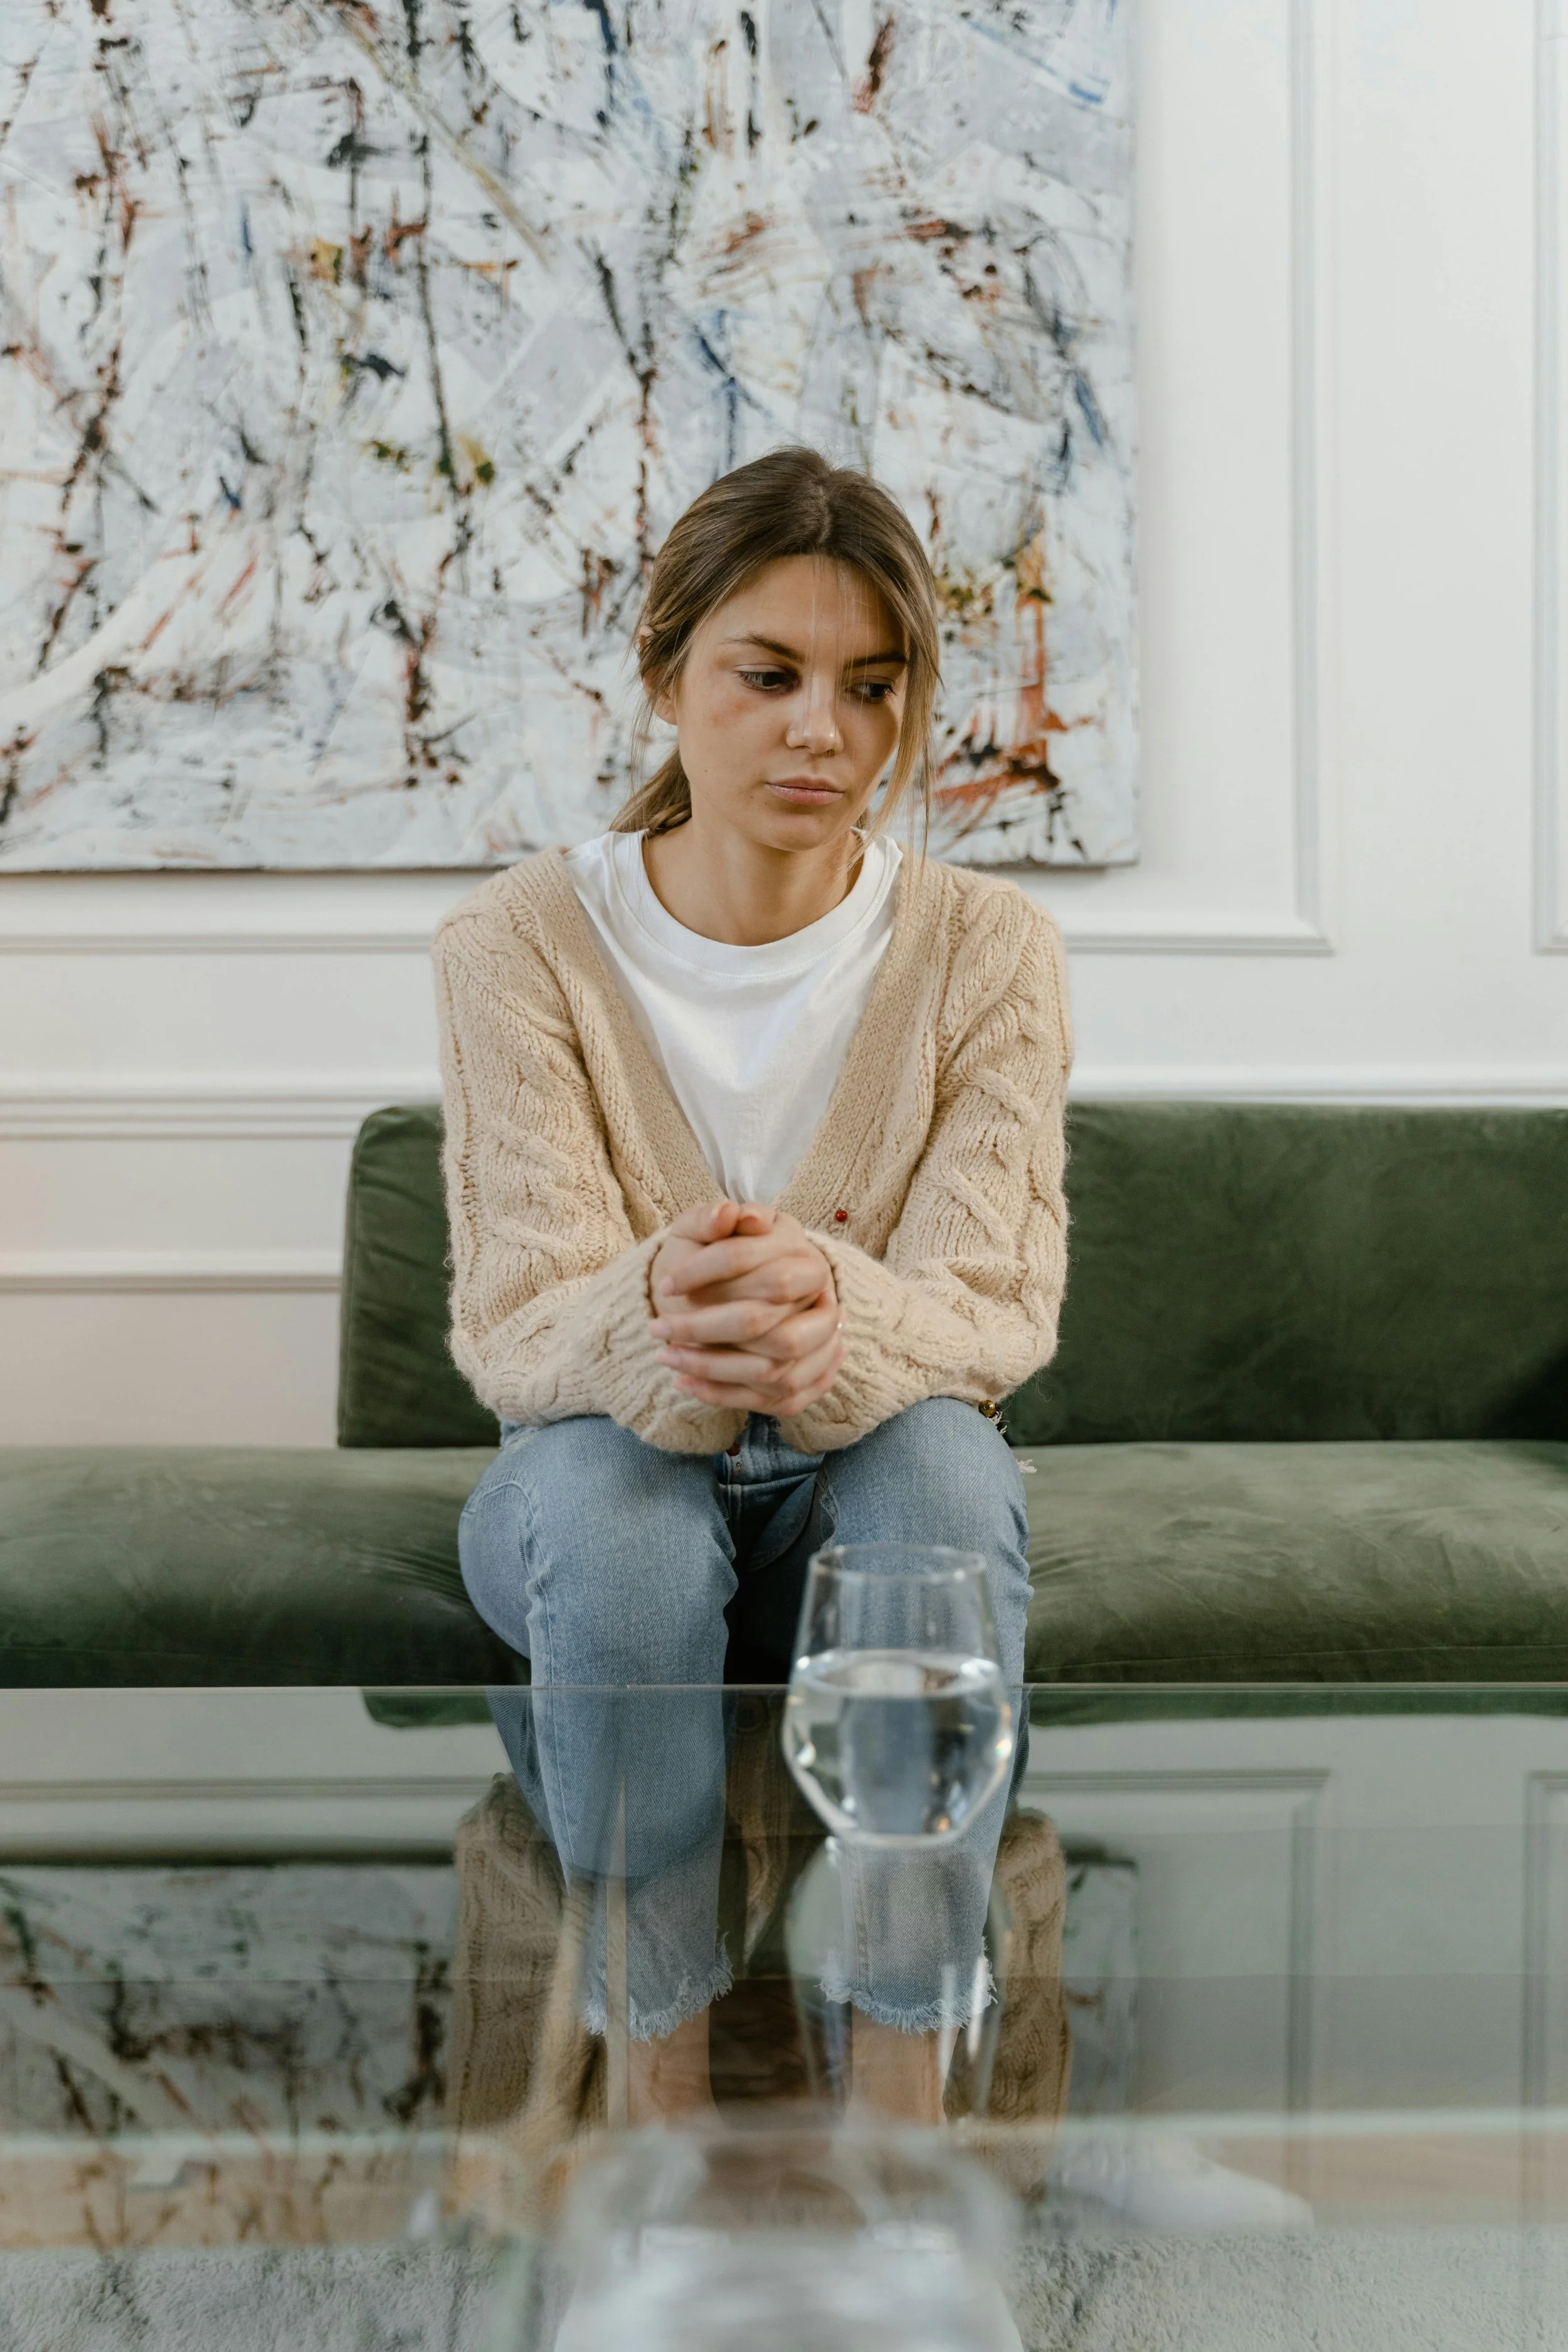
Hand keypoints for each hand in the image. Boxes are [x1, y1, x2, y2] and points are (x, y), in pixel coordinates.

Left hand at [650, 1202, 843, 1417]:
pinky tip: (684, 1382)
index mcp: (805, 1258)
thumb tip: (728, 1212)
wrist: (752, 1293)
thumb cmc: (721, 1258)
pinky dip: (721, 1394)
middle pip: (759, 1321)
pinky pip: (770, 1399)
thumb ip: (712, 1217)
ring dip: (708, 1366)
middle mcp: (822, 1303)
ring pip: (768, 1368)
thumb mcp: (707, 1229)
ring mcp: (823, 1347)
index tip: (665, 1284)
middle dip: (701, 1328)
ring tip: (664, 1356)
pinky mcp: (810, 1383)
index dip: (702, 1271)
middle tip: (656, 1328)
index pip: (749, 1261)